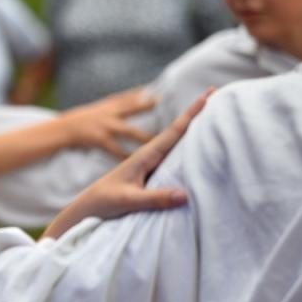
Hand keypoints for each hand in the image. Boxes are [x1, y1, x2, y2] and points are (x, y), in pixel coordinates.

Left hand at [42, 90, 211, 239]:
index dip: (192, 114)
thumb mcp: (129, 201)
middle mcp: (148, 155)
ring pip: (174, 141)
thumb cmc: (104, 202)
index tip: (208, 95)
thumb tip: (185, 195)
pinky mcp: (147, 171)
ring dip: (191, 127)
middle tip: (216, 93)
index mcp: (145, 156)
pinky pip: (170, 155)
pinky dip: (183, 145)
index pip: (173, 131)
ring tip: (210, 113)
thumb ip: (155, 198)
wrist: (86, 207)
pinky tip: (192, 142)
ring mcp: (147, 162)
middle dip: (197, 113)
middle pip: (178, 131)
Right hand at [58, 88, 155, 158]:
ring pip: (129, 131)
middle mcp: (108, 113)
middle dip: (146, 105)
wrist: (61, 130)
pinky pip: (117, 149)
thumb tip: (132, 100)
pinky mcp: (100, 139)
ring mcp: (105, 126)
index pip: (127, 96)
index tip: (155, 89)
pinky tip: (136, 160)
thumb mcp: (96, 109)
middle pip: (131, 107)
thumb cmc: (80, 121)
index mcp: (107, 105)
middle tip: (160, 104)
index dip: (141, 92)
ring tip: (158, 140)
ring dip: (144, 136)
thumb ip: (113, 106)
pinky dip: (126, 155)